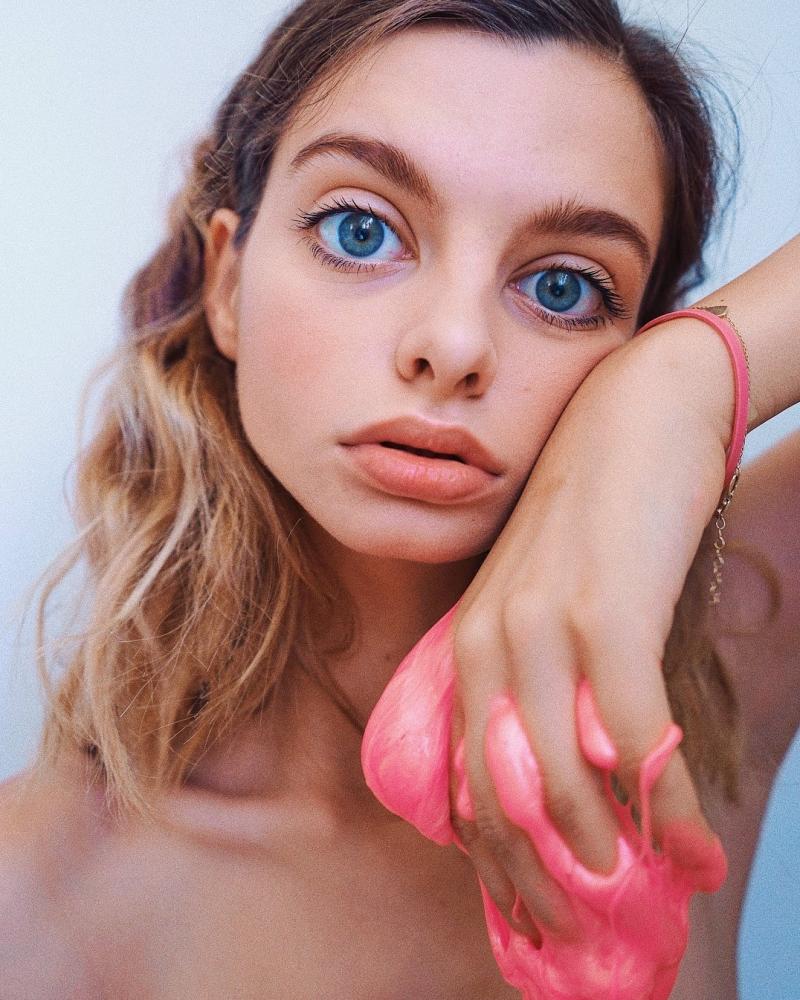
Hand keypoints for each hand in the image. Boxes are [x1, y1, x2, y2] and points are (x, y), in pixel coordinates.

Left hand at [448, 323, 733, 942]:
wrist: (633, 419)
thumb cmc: (593, 513)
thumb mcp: (540, 596)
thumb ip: (534, 672)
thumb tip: (564, 765)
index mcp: (467, 644)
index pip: (460, 777)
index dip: (492, 855)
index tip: (528, 905)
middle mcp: (489, 644)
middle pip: (498, 795)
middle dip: (538, 877)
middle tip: (580, 924)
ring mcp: (542, 631)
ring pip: (560, 781)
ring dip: (606, 852)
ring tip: (649, 887)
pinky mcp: (607, 617)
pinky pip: (636, 741)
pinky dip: (669, 805)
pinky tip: (694, 843)